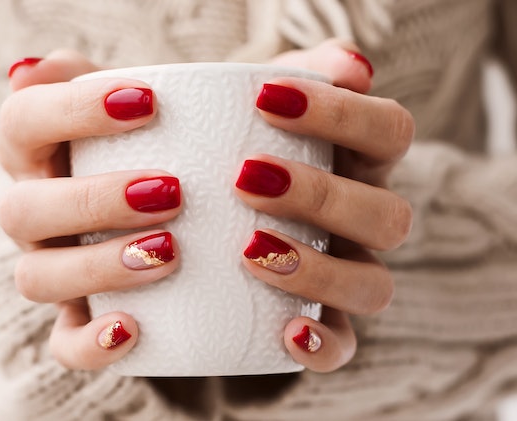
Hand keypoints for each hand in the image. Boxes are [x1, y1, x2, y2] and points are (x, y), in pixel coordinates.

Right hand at [0, 50, 181, 368]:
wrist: (170, 212)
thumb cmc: (156, 148)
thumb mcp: (145, 109)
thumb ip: (124, 81)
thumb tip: (72, 64)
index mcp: (38, 153)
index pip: (23, 120)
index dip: (73, 110)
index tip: (149, 102)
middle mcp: (34, 213)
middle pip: (24, 209)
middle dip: (93, 200)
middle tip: (169, 191)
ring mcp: (52, 268)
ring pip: (37, 278)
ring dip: (98, 266)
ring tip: (169, 253)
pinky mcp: (78, 319)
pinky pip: (64, 343)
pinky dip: (91, 343)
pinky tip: (133, 328)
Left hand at [236, 39, 413, 371]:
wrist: (205, 197)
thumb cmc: (240, 140)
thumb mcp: (261, 98)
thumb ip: (304, 73)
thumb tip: (351, 66)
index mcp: (363, 162)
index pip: (388, 131)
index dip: (342, 115)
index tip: (264, 99)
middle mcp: (366, 220)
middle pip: (386, 214)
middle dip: (319, 195)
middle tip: (245, 178)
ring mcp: (350, 272)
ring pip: (373, 285)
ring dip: (319, 271)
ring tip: (250, 251)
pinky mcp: (325, 320)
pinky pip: (345, 345)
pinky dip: (324, 344)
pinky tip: (288, 332)